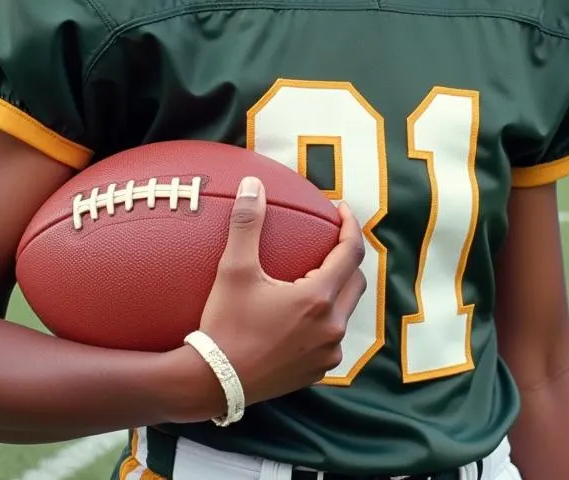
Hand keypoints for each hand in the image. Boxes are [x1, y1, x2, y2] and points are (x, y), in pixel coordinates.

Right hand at [197, 176, 365, 406]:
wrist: (212, 384)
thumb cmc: (224, 325)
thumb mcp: (234, 270)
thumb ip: (247, 223)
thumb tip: (253, 184)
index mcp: (318, 299)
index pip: (351, 252)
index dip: (350, 226)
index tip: (340, 209)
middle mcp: (331, 327)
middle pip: (356, 281)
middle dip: (348, 256)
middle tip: (330, 240)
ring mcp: (326, 353)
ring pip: (345, 311)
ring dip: (337, 289)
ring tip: (315, 273)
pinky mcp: (316, 372)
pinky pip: (331, 337)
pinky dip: (325, 318)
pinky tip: (302, 311)